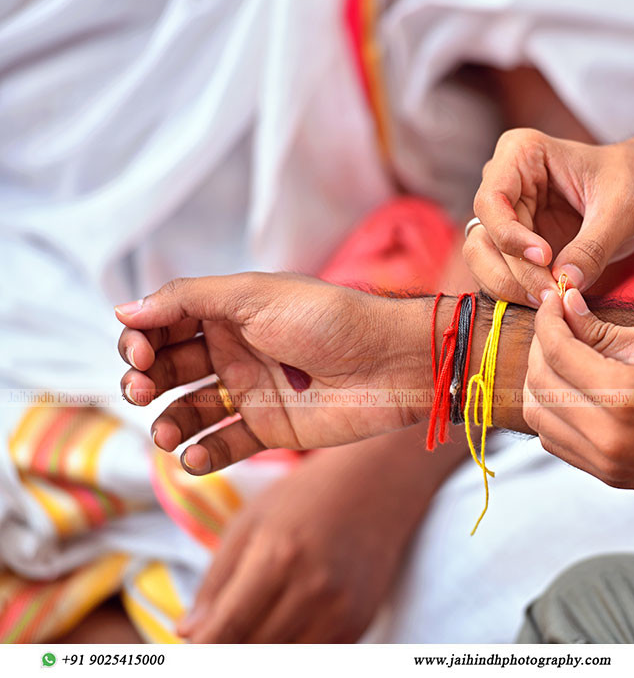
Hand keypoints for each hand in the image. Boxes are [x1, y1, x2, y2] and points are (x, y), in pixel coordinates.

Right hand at [115, 273, 429, 473]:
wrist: (392, 364)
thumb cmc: (331, 319)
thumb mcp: (256, 295)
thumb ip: (189, 300)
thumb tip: (124, 311)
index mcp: (232, 312)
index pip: (166, 326)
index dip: (143, 340)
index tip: (141, 356)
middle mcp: (237, 350)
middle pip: (170, 369)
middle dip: (146, 380)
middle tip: (143, 390)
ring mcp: (254, 391)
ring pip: (191, 411)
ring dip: (169, 423)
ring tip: (168, 433)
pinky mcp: (272, 430)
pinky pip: (224, 445)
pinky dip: (202, 455)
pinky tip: (194, 456)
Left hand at [178, 437, 437, 642]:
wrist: (378, 484)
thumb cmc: (306, 497)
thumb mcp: (249, 524)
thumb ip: (215, 582)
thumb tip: (187, 634)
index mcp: (278, 557)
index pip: (224, 632)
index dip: (200, 649)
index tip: (190, 648)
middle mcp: (313, 589)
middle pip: (250, 652)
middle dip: (225, 648)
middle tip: (218, 633)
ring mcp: (341, 610)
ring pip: (282, 660)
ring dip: (258, 651)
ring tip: (247, 629)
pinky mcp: (359, 623)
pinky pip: (314, 656)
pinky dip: (291, 649)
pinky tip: (281, 627)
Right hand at [465, 130, 633, 306]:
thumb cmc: (632, 183)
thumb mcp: (622, 210)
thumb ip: (594, 247)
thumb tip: (566, 284)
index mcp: (521, 154)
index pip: (491, 201)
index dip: (510, 236)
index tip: (547, 258)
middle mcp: (504, 183)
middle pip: (482, 238)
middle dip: (513, 273)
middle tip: (551, 294)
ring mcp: (505, 215)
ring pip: (483, 260)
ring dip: (512, 288)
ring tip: (552, 300)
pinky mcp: (514, 244)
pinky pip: (502, 273)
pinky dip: (520, 292)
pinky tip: (551, 300)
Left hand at [523, 289, 633, 505]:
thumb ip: (607, 329)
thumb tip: (566, 306)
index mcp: (625, 394)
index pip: (557, 350)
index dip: (548, 318)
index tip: (554, 299)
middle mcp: (607, 434)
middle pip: (539, 383)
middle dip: (541, 345)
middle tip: (559, 323)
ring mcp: (605, 462)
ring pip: (539, 417)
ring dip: (542, 380)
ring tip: (565, 355)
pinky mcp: (608, 477)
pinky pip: (556, 441)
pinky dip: (554, 411)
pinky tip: (576, 389)